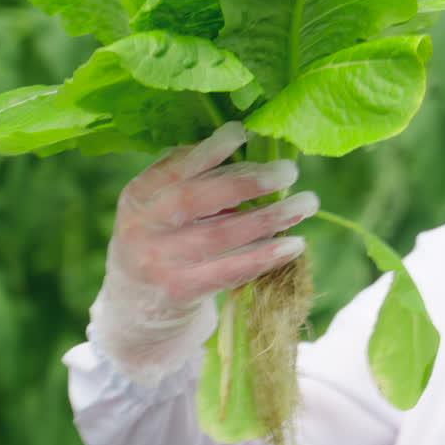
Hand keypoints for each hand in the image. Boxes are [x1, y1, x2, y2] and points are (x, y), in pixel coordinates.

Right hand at [88, 121, 318, 385]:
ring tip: (307, 203)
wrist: (136, 312)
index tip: (243, 132)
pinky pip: (229, 271)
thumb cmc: (165, 245)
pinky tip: (295, 244)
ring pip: (220, 234)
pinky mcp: (179, 292)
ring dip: (269, 217)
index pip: (174, 167)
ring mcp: (159, 262)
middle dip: (246, 181)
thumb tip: (255, 153)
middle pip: (197, 198)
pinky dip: (265, 256)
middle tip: (289, 170)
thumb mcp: (161, 211)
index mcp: (139, 195)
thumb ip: (194, 183)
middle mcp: (143, 227)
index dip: (208, 150)